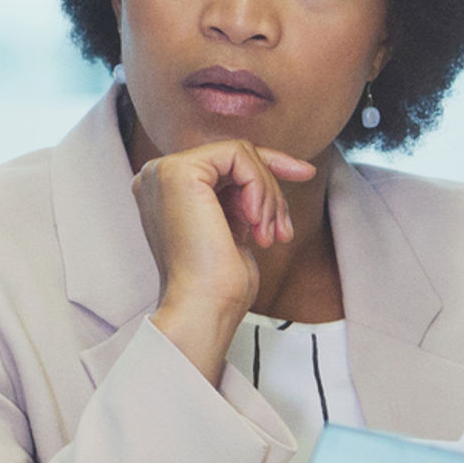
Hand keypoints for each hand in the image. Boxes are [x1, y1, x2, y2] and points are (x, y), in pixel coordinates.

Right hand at [132, 138, 314, 382]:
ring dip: (268, 196)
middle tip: (280, 231)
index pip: (224, 163)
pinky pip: (238, 155)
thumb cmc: (218, 285)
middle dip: (271, 190)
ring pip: (240, 155)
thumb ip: (238, 196)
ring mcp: (164, 172)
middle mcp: (158, 177)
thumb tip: (270, 167)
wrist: (203, 307)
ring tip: (267, 234)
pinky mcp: (179, 171)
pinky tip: (254, 221)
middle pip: (235, 158)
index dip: (267, 167)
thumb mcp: (233, 227)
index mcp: (166, 191)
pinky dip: (259, 187)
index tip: (305, 174)